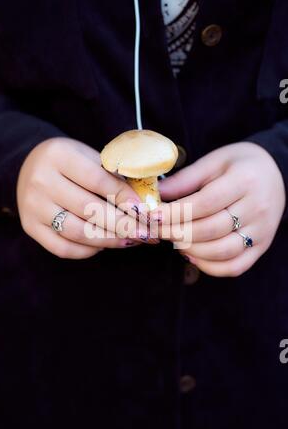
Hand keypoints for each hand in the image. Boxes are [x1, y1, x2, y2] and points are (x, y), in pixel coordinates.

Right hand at [17, 137, 152, 258]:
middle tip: (145, 232)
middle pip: (88, 209)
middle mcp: (41, 181)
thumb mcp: (90, 157)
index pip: (97, 180)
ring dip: (109, 240)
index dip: (123, 197)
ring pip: (77, 232)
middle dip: (123, 224)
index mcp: (58, 155)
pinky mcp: (30, 227)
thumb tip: (143, 205)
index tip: (144, 210)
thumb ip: (113, 176)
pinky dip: (87, 251)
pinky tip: (103, 245)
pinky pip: (63, 248)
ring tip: (130, 240)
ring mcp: (33, 206)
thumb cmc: (71, 163)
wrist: (32, 167)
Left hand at [150, 142, 285, 276]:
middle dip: (176, 232)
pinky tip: (192, 256)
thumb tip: (156, 195)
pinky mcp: (262, 246)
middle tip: (156, 230)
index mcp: (244, 181)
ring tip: (173, 240)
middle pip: (210, 230)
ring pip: (221, 252)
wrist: (277, 174)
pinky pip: (235, 266)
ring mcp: (261, 231)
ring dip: (190, 250)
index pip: (204, 203)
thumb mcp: (215, 161)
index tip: (152, 215)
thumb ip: (186, 178)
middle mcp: (257, 208)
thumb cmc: (240, 165)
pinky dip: (210, 267)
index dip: (175, 212)